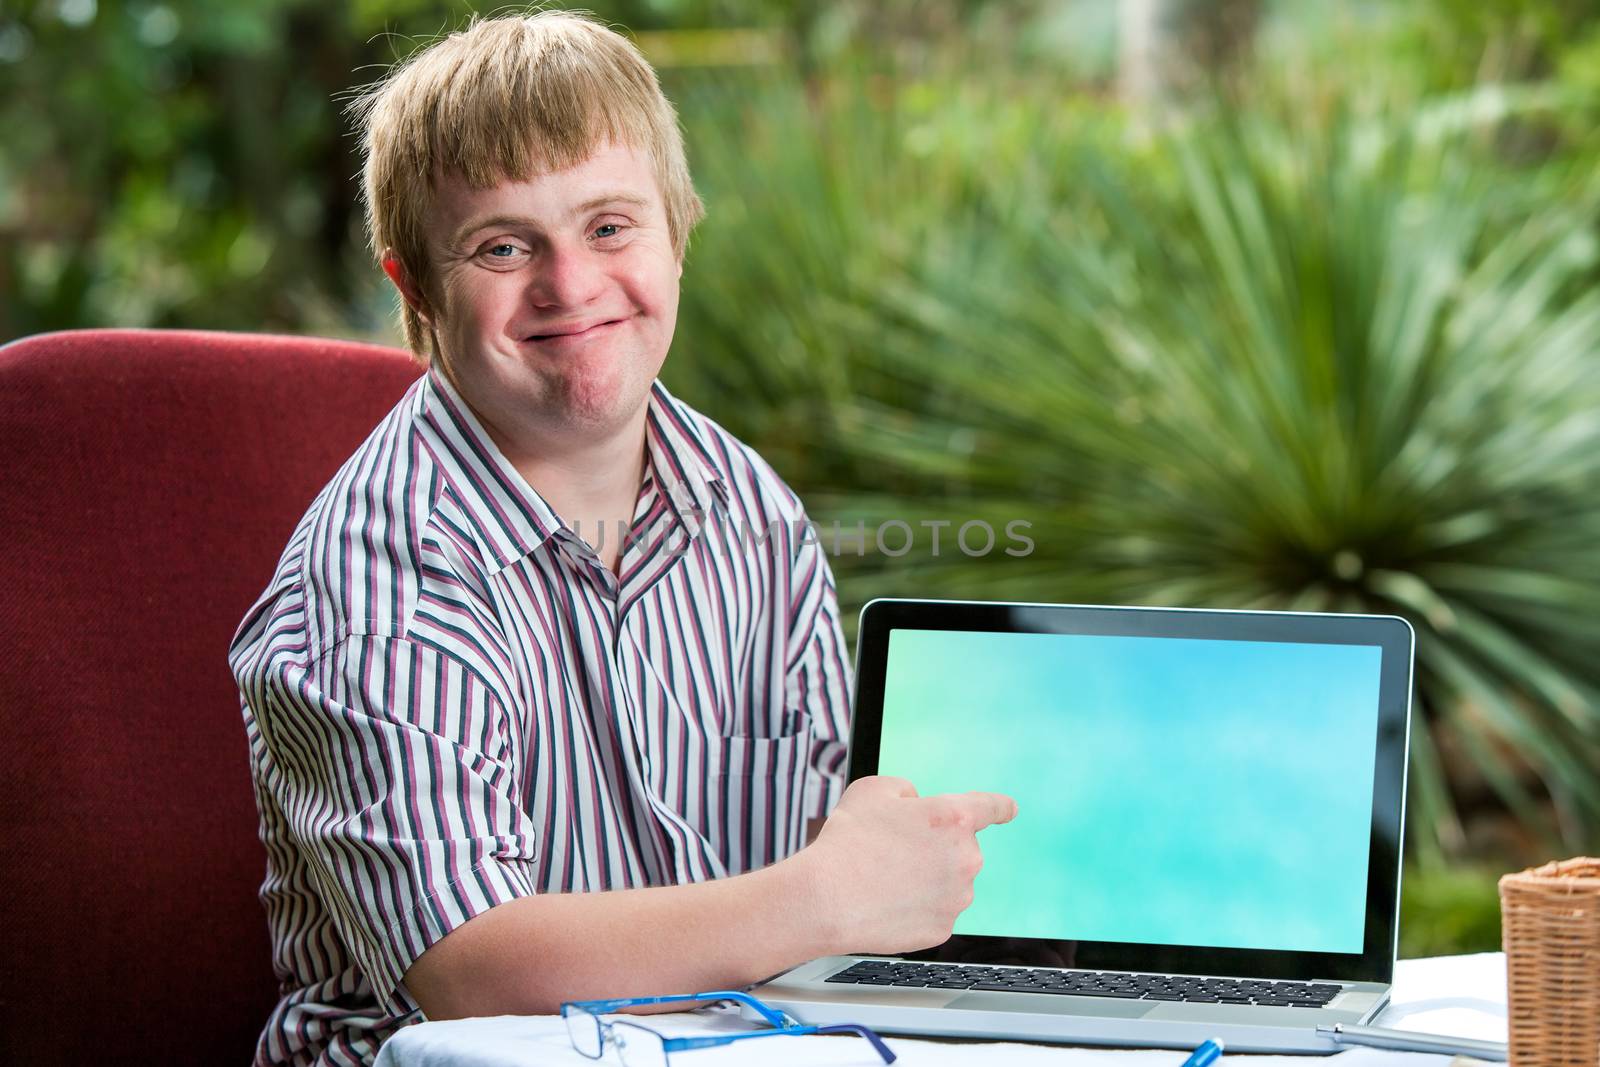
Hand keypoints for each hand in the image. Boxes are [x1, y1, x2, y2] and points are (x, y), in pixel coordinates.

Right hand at [796, 775, 1017, 954]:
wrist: (827, 899)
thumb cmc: (848, 841)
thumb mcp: (874, 790)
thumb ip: (907, 791)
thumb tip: (916, 807)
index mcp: (954, 818)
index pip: (990, 807)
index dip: (1000, 806)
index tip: (1009, 809)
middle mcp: (966, 858)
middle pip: (960, 848)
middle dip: (934, 848)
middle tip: (893, 851)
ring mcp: (957, 897)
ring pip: (948, 882)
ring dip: (925, 879)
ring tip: (884, 879)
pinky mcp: (943, 928)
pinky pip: (934, 911)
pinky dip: (915, 907)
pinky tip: (887, 902)